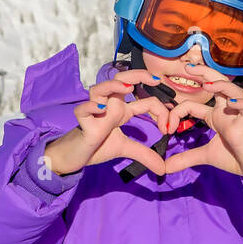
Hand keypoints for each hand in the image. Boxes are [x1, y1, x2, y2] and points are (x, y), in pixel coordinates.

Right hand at [44, 70, 170, 176]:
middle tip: (154, 79)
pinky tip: (101, 110)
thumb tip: (163, 168)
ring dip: (113, 86)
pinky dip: (91, 107)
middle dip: (138, 75)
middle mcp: (109, 106)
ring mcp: (95, 113)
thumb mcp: (125, 149)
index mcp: (122, 110)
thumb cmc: (97, 146)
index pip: (145, 101)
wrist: (74, 157)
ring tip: (127, 88)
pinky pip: (82, 110)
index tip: (168, 129)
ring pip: (99, 89)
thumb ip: (145, 154)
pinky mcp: (82, 124)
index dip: (160, 111)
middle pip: (121, 81)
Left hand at [161, 79, 242, 182]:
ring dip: (222, 85)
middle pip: (218, 84)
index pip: (192, 105)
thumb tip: (165, 168)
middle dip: (205, 73)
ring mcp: (237, 116)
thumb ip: (185, 159)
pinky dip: (240, 104)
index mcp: (215, 116)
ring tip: (208, 85)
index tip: (166, 128)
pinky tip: (231, 103)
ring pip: (234, 91)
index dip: (176, 112)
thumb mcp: (205, 156)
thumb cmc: (235, 157)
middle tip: (188, 67)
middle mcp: (226, 111)